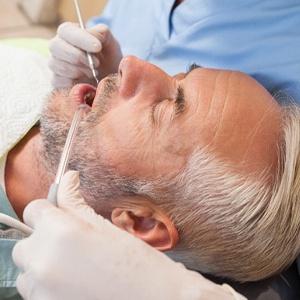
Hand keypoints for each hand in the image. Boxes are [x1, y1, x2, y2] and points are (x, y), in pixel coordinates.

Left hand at [12, 171, 246, 299]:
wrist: (153, 299)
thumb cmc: (135, 262)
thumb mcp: (105, 226)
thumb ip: (75, 201)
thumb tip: (67, 178)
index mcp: (60, 234)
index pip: (33, 209)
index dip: (49, 209)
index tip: (59, 213)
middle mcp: (43, 262)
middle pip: (26, 240)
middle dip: (44, 237)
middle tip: (71, 241)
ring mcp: (40, 289)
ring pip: (26, 267)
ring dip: (42, 262)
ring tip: (72, 265)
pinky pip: (32, 288)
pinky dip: (45, 282)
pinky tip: (72, 281)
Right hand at [49, 22, 122, 87]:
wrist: (109, 80)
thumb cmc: (108, 58)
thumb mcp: (109, 43)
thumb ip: (100, 33)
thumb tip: (90, 34)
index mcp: (69, 33)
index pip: (66, 31)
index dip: (80, 39)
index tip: (97, 47)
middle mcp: (58, 47)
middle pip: (56, 46)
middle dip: (78, 56)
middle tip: (96, 63)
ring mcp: (55, 64)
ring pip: (57, 64)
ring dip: (79, 70)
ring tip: (93, 73)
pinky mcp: (57, 81)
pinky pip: (59, 81)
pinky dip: (74, 83)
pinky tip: (86, 82)